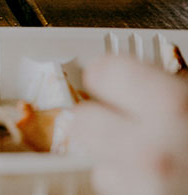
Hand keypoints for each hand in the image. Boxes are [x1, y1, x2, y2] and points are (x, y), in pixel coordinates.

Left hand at [72, 56, 187, 194]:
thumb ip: (173, 88)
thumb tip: (138, 77)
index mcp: (172, 106)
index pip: (102, 73)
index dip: (111, 76)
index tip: (116, 80)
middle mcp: (149, 149)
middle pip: (83, 120)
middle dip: (102, 120)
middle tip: (127, 122)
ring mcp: (144, 187)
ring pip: (98, 162)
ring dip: (116, 159)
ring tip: (151, 158)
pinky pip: (118, 191)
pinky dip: (132, 187)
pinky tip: (161, 182)